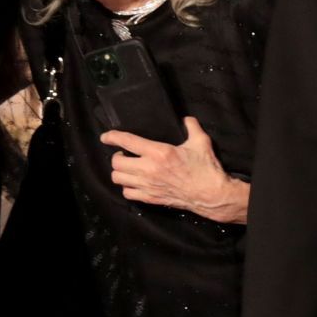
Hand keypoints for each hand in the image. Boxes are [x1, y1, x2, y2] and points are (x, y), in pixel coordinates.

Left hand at [101, 117, 247, 221]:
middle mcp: (149, 169)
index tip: (106, 136)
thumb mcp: (201, 142)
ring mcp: (148, 185)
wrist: (211, 195)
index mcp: (159, 152)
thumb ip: (192, 127)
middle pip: (116, 162)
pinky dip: (127, 187)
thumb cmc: (206, 168)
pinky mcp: (150, 198)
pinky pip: (127, 193)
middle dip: (116, 156)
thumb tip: (187, 118)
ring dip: (120, 171)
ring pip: (118, 178)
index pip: (127, 141)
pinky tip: (134, 182)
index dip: (112, 137)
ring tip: (128, 167)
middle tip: (124, 153)